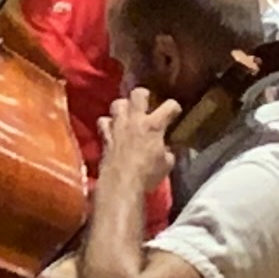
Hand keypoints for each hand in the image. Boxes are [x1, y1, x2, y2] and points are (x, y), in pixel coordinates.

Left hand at [98, 87, 176, 208]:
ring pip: (117, 103)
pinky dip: (108, 124)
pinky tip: (112, 129)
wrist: (121, 183)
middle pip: (137, 94)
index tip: (175, 112)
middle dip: (143, 95)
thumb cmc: (148, 174)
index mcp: (154, 125)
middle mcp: (135, 120)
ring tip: (127, 114)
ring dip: (123, 107)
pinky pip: (104, 122)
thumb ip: (166, 152)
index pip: (169, 106)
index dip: (174, 107)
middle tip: (146, 102)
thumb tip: (165, 150)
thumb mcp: (166, 164)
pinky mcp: (105, 136)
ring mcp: (118, 127)